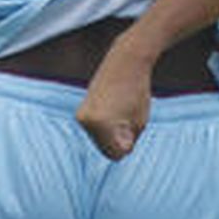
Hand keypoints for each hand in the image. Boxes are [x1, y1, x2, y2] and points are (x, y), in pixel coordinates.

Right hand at [76, 45, 153, 160]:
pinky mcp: (79, 113)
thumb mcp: (139, 123)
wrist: (125, 63)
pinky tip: (113, 109)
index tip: (132, 123)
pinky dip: (105, 127)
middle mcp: (85, 122)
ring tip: (120, 110)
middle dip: (118, 140)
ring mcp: (80, 117)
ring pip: (99, 142)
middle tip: (127, 115)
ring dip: (111, 134)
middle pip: (105, 150)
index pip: (116, 155)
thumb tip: (116, 155)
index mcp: (101, 124)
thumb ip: (126, 143)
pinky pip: (95, 132)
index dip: (128, 143)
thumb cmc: (137, 92)